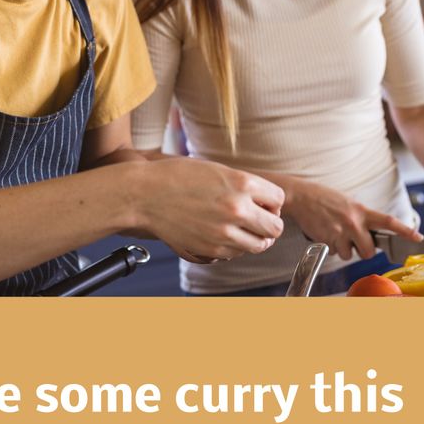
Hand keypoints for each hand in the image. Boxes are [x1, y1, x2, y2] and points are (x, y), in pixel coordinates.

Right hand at [135, 158, 284, 260]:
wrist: (144, 195)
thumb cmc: (177, 177)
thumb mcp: (217, 170)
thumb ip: (243, 185)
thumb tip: (265, 202)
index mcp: (242, 183)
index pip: (279, 199)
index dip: (272, 202)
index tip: (262, 203)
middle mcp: (238, 208)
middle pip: (275, 227)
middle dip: (269, 224)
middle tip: (258, 220)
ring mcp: (225, 232)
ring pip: (260, 245)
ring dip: (256, 239)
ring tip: (242, 230)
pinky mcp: (212, 249)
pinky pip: (237, 253)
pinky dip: (236, 247)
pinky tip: (223, 235)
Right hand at [285, 178, 421, 261]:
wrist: (301, 197)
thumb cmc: (324, 198)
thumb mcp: (349, 203)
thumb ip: (362, 217)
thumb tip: (370, 232)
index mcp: (362, 211)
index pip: (389, 222)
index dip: (405, 231)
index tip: (418, 238)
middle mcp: (354, 223)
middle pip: (369, 251)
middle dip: (363, 252)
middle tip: (355, 243)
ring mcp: (340, 232)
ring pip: (349, 255)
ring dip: (343, 250)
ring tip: (335, 234)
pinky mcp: (327, 240)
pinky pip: (334, 253)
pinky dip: (331, 247)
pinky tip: (325, 234)